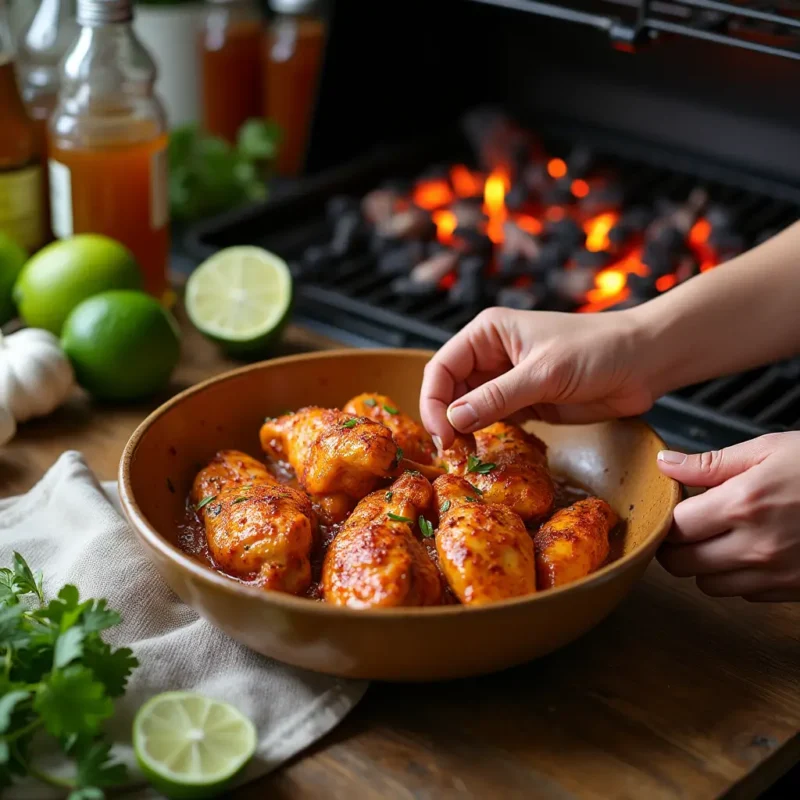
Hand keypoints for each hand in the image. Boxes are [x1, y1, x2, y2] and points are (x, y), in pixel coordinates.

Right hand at [420, 307, 654, 447]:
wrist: (645, 362)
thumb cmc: (597, 350)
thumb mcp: (543, 373)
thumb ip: (498, 397)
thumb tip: (454, 420)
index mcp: (488, 334)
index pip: (442, 367)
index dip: (434, 401)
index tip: (443, 435)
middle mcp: (491, 355)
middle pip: (450, 390)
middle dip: (446, 419)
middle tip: (453, 453)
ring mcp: (507, 380)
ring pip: (469, 408)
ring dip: (464, 431)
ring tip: (466, 457)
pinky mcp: (525, 402)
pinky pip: (493, 421)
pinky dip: (485, 436)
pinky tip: (485, 453)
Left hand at [657, 432, 799, 600]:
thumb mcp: (768, 450)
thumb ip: (710, 463)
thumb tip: (665, 463)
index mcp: (743, 504)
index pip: (675, 528)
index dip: (668, 519)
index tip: (675, 509)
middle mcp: (756, 545)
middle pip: (683, 564)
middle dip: (676, 546)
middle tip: (688, 527)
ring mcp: (777, 573)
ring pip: (709, 585)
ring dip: (704, 565)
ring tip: (720, 538)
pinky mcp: (795, 590)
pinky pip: (746, 595)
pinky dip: (738, 577)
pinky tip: (750, 551)